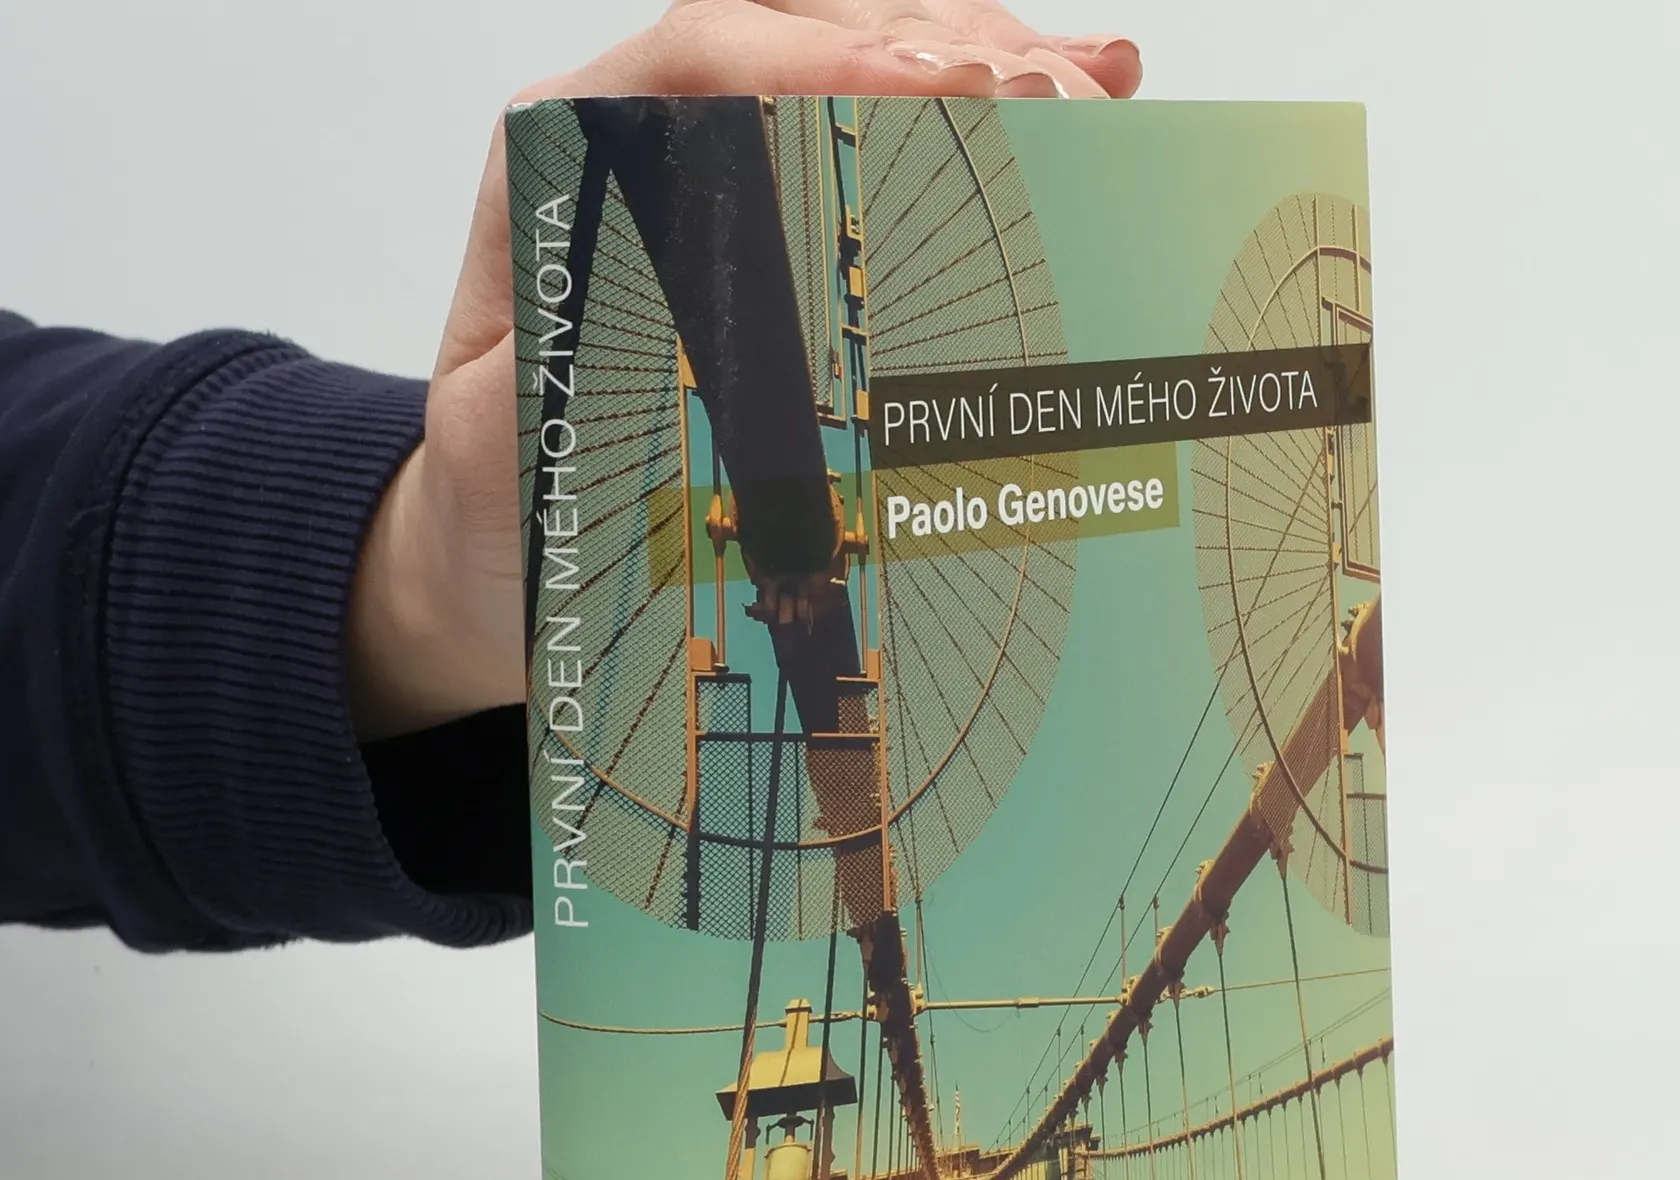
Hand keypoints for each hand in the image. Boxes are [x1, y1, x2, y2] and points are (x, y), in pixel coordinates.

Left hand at [346, 0, 1141, 740]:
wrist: (501, 548)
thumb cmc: (503, 506)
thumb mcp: (506, 450)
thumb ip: (563, 364)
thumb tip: (687, 300)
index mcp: (562, 162)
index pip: (699, 61)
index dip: (823, 61)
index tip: (934, 90)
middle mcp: (639, 137)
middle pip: (801, 35)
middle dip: (942, 49)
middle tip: (1059, 91)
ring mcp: (712, 165)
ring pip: (856, 68)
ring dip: (984, 65)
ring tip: (1097, 83)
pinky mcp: (767, 215)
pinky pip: (878, 135)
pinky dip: (974, 122)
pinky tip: (1067, 106)